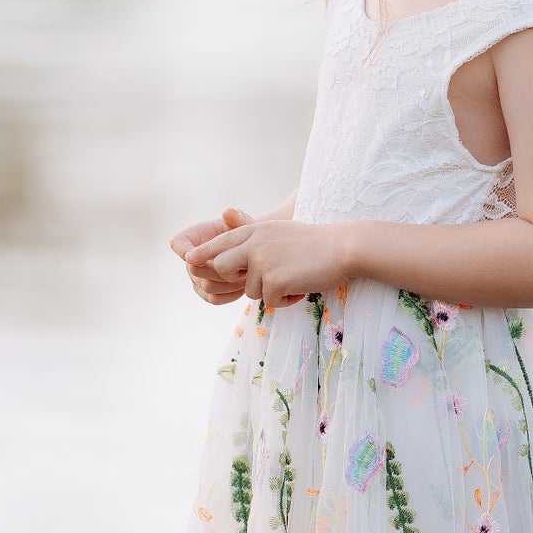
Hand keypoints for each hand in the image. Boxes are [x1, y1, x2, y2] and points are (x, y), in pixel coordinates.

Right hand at [170, 207, 254, 305]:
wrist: (250, 251)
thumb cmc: (241, 233)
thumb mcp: (241, 223)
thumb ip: (237, 218)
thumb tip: (228, 213)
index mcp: (191, 238)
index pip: (178, 244)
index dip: (187, 250)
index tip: (208, 253)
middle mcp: (189, 260)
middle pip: (196, 271)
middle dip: (220, 269)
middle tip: (242, 266)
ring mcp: (195, 279)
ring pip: (208, 287)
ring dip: (229, 283)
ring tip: (247, 275)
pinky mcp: (206, 293)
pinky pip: (215, 299)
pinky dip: (231, 294)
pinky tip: (243, 286)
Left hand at [184, 217, 353, 308]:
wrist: (342, 247)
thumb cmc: (314, 243)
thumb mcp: (279, 234)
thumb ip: (253, 242)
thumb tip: (229, 258)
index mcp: (254, 230)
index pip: (220, 243)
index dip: (204, 254)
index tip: (190, 261)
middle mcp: (253, 244)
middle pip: (222, 268)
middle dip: (236, 280)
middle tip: (264, 279)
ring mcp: (261, 261)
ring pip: (250, 291)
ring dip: (271, 292)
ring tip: (293, 278)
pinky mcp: (273, 280)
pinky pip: (271, 301)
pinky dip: (287, 300)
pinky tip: (301, 286)